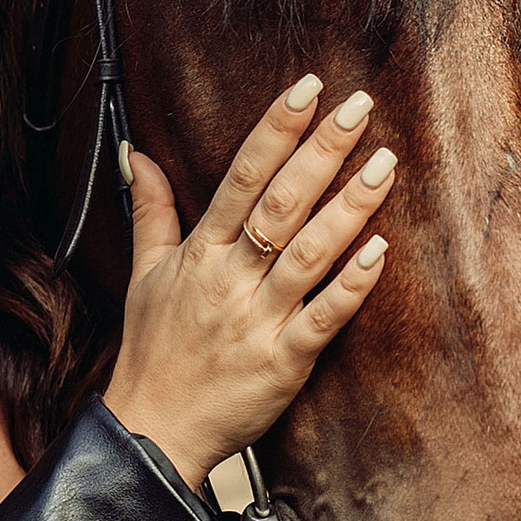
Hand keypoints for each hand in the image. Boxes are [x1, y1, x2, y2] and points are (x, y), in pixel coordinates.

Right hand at [102, 75, 393, 490]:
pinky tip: (381, 249)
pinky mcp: (284, 362)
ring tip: (384, 164)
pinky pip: (323, 318)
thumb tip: (137, 155)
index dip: (276, 129)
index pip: (241, 177)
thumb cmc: (153, 353)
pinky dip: (352, 284)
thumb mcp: (144, 275)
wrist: (153, 431)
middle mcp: (230, 280)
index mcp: (200, 254)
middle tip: (359, 107)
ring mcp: (258, 321)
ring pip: (308, 253)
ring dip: (348, 207)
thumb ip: (151, 211)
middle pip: (280, 203)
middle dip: (322, 151)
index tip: (307, 89)